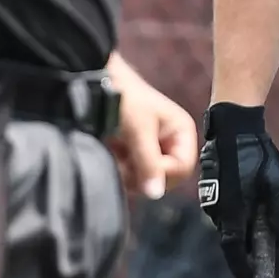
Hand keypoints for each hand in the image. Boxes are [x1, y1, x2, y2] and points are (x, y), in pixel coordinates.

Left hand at [106, 55, 198, 198]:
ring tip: (117, 152)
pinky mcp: (135, 157)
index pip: (182, 168)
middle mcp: (171, 143)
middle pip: (165, 179)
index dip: (162, 172)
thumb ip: (148, 162)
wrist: (96, 84)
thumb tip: (155, 193)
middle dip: (142, 173)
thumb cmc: (123, 97)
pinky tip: (113, 154)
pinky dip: (121, 171)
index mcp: (182, 132)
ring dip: (129, 173)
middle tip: (125, 158)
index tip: (140, 164)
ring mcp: (153, 152)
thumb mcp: (138, 129)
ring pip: (147, 181)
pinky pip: (132, 178)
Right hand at [198, 103, 278, 277]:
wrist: (232, 125)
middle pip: (232, 238)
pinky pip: (224, 207)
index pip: (234, 251)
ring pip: (228, 222)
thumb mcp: (275, 183)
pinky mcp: (210, 188)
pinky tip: (249, 190)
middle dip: (247, 243)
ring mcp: (210, 198)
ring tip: (260, 203)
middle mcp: (216, 209)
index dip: (242, 268)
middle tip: (265, 240)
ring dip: (243, 222)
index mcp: (232, 210)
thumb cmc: (255, 152)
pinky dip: (237, 208)